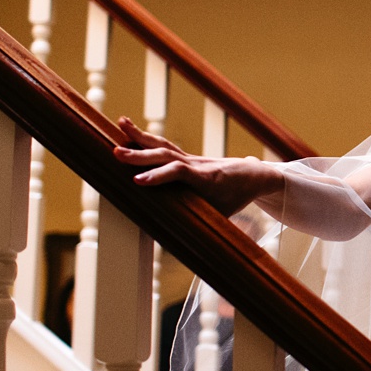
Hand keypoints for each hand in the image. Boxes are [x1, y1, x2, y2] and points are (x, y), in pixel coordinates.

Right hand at [113, 117, 282, 215]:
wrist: (253, 175)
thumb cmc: (237, 196)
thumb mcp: (223, 215)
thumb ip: (203, 225)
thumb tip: (184, 247)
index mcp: (206, 178)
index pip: (180, 173)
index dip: (159, 176)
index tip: (138, 182)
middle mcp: (196, 165)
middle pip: (167, 156)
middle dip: (141, 155)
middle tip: (117, 153)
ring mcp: (190, 158)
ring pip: (164, 146)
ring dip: (140, 136)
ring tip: (121, 123)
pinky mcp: (186, 156)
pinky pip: (165, 146)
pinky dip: (146, 138)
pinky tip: (129, 128)